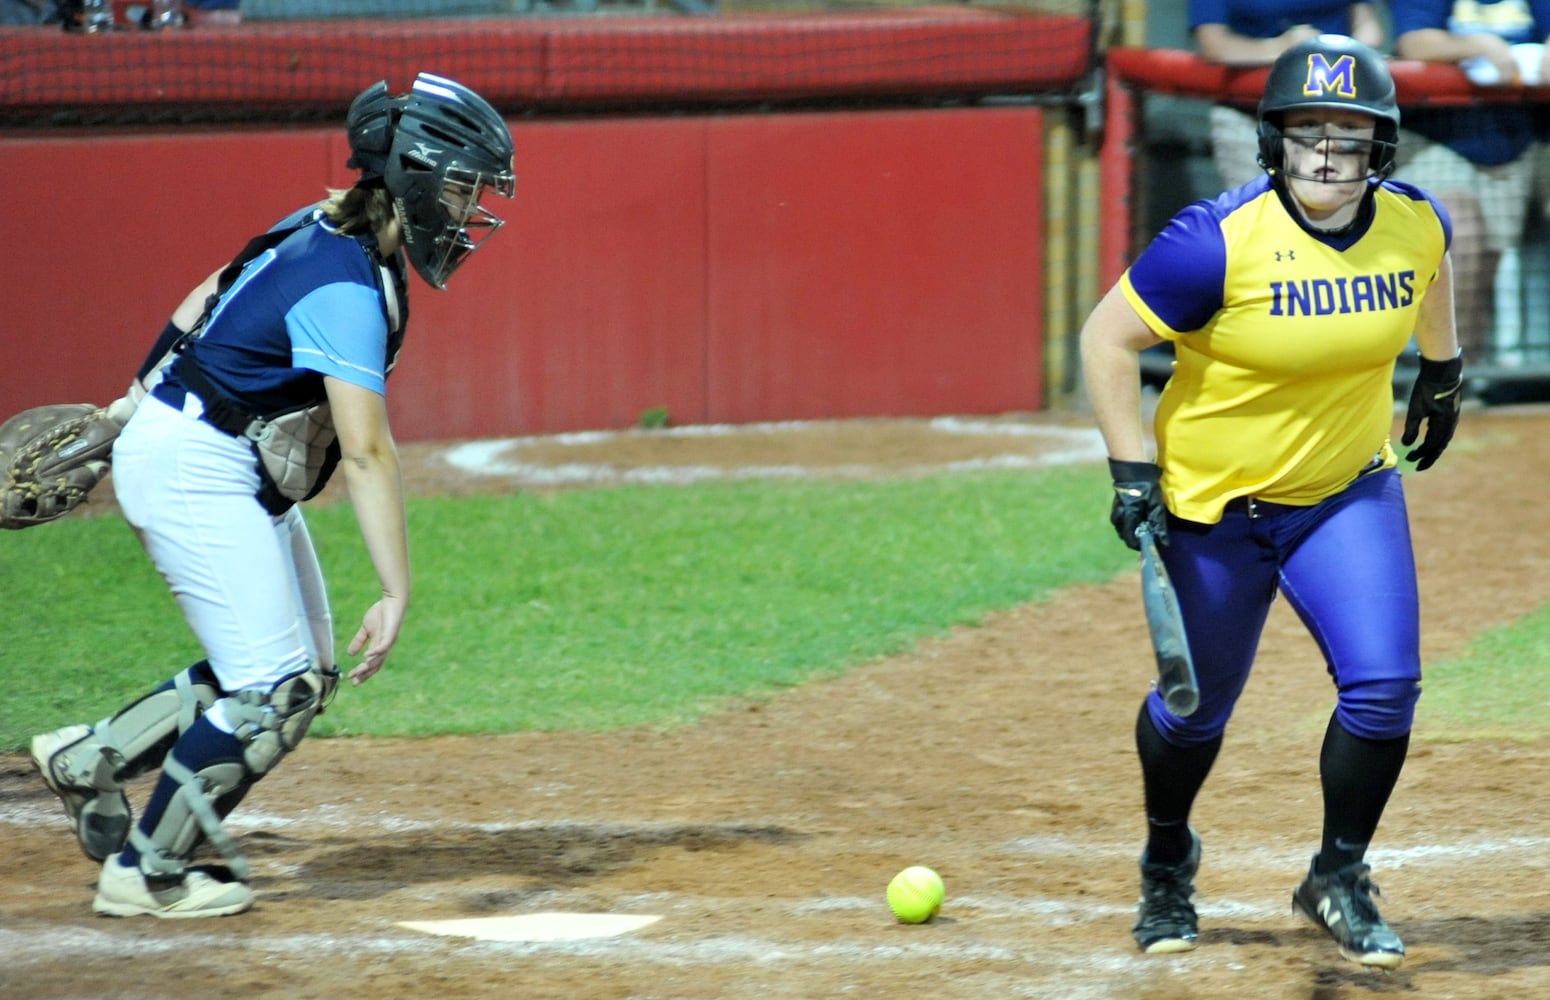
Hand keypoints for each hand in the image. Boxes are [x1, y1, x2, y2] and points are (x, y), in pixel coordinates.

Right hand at [347, 595, 406, 684]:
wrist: (392, 600)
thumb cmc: (381, 613)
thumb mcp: (366, 629)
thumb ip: (359, 641)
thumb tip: (350, 654)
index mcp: (379, 646)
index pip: (371, 663)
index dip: (362, 672)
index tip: (351, 678)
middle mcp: (385, 647)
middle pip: (375, 665)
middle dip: (365, 674)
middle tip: (355, 682)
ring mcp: (389, 641)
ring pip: (379, 658)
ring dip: (368, 666)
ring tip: (358, 672)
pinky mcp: (391, 634)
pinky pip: (383, 646)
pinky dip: (375, 652)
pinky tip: (366, 657)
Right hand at [1108, 458, 1167, 550]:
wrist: (1133, 469)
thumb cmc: (1146, 486)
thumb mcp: (1155, 505)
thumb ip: (1158, 524)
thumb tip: (1164, 542)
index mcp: (1127, 517)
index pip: (1131, 540)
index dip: (1141, 546)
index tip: (1151, 545)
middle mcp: (1118, 517)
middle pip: (1126, 536)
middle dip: (1137, 539)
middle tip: (1150, 535)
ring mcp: (1115, 512)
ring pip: (1123, 530)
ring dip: (1133, 531)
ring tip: (1145, 526)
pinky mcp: (1116, 508)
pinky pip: (1121, 522)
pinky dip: (1130, 524)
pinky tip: (1139, 518)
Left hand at [1401, 353, 1462, 470]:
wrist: (1442, 371)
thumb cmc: (1427, 389)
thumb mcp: (1416, 409)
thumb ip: (1412, 428)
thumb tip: (1406, 444)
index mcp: (1443, 425)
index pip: (1432, 446)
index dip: (1420, 454)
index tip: (1409, 460)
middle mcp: (1451, 423)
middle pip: (1440, 446)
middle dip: (1429, 456)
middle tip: (1418, 465)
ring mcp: (1453, 417)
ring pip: (1444, 439)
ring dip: (1433, 448)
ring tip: (1423, 455)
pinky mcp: (1451, 411)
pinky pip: (1445, 430)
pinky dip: (1437, 438)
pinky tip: (1430, 438)